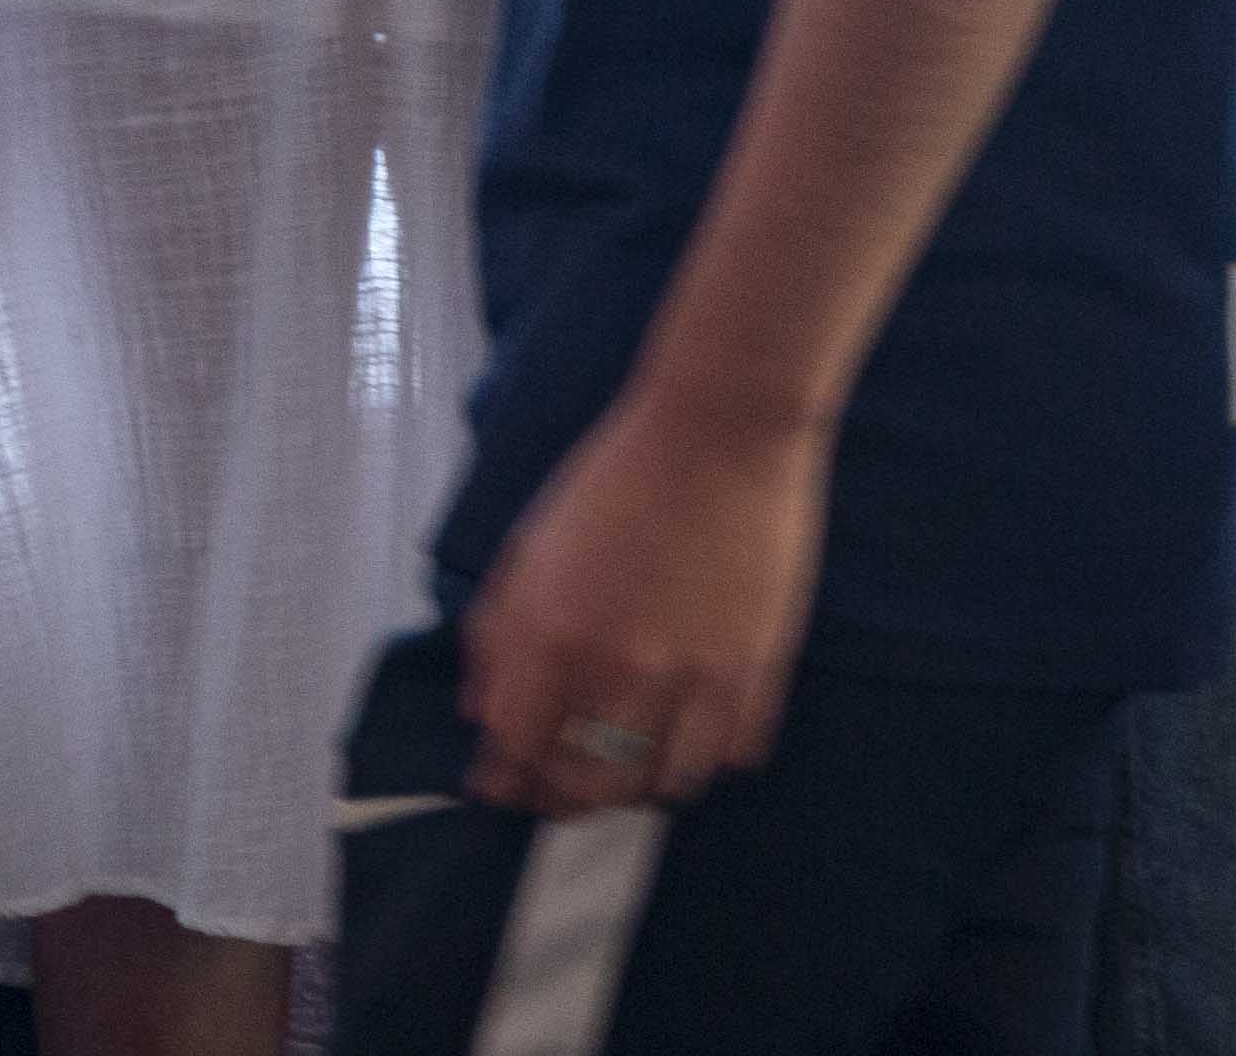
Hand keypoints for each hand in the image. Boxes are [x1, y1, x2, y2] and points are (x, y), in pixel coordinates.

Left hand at [459, 388, 830, 812]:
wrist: (719, 435)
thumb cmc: (615, 481)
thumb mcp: (530, 548)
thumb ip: (497, 634)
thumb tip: (480, 710)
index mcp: (552, 635)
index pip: (516, 751)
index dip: (503, 780)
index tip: (498, 787)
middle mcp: (618, 672)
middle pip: (586, 786)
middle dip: (563, 799)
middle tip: (559, 792)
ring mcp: (693, 680)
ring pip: (659, 786)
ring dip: (635, 785)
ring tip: (625, 764)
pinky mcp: (756, 675)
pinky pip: (727, 758)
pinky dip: (703, 757)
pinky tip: (688, 732)